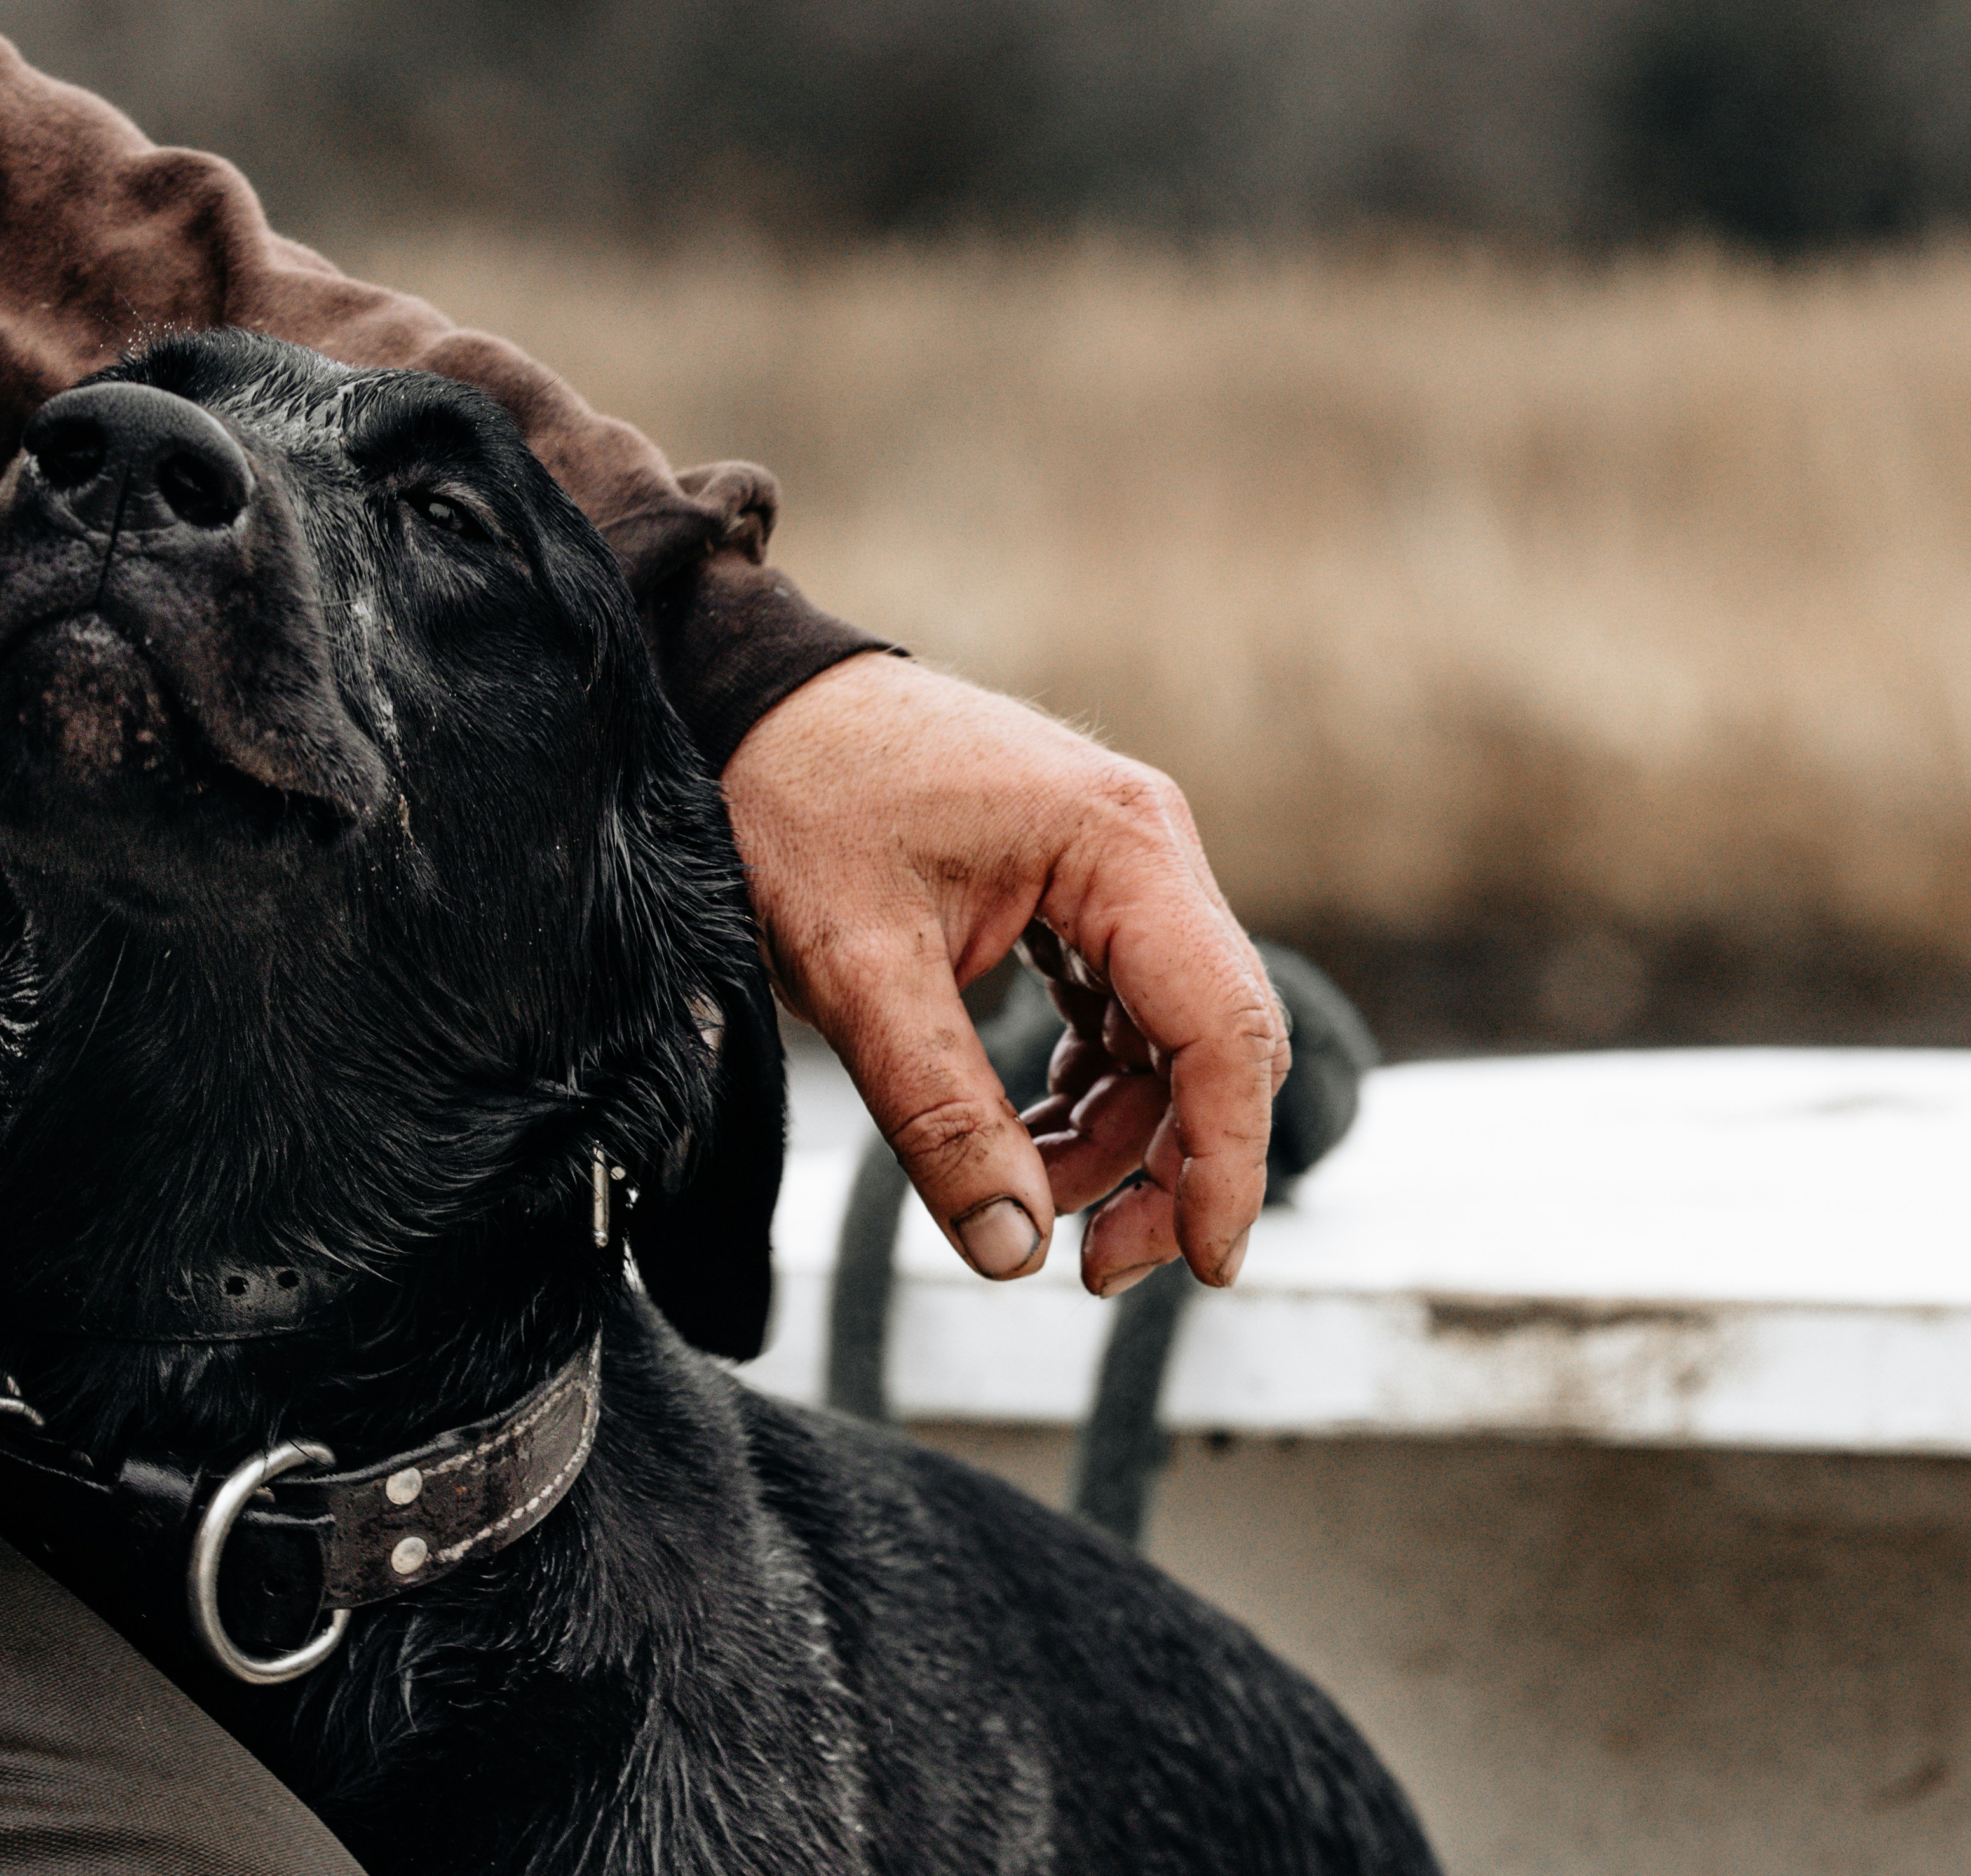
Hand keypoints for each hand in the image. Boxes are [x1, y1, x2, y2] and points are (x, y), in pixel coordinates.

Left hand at [720, 654, 1284, 1293]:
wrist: (743, 703)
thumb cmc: (794, 797)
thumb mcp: (854, 964)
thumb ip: (938, 1111)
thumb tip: (1012, 1250)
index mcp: (1120, 846)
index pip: (1223, 1028)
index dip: (1227, 1159)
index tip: (1202, 1263)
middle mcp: (1144, 851)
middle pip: (1215, 1041)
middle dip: (1171, 1165)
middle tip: (1096, 1266)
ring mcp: (1116, 870)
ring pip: (1167, 1042)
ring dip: (1117, 1138)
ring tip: (1025, 1201)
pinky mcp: (1075, 894)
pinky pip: (1117, 1016)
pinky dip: (1083, 1093)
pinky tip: (1021, 1139)